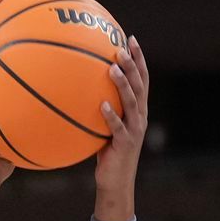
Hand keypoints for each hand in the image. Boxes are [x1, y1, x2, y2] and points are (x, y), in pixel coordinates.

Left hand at [95, 36, 148, 202]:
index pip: (142, 79)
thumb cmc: (107, 154)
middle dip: (132, 64)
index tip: (131, 38)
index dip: (139, 59)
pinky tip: (102, 105)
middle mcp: (140, 116)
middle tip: (121, 47)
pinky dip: (111, 116)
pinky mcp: (125, 144)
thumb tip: (77, 88)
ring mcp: (134, 130)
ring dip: (123, 84)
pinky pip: (117, 127)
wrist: (115, 182)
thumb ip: (99, 108)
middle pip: (140, 85)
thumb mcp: (104, 127)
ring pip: (132, 102)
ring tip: (113, 68)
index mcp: (138, 110)